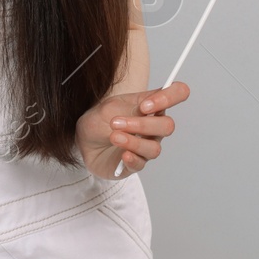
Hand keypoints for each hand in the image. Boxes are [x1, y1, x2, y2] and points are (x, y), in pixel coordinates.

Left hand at [74, 82, 189, 179]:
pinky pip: (141, 164)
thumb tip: (146, 110)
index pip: (176, 93)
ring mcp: (146, 146)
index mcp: (151, 105)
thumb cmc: (99, 121)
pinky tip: (123, 154)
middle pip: (167, 126)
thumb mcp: (109, 107)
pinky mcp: (135, 164)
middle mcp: (153, 126)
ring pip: (154, 148)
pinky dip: (132, 159)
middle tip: (116, 123)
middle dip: (142, 124)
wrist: (82, 141)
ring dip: (133, 142)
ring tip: (113, 137)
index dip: (169, 97)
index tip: (146, 106)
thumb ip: (129, 107)